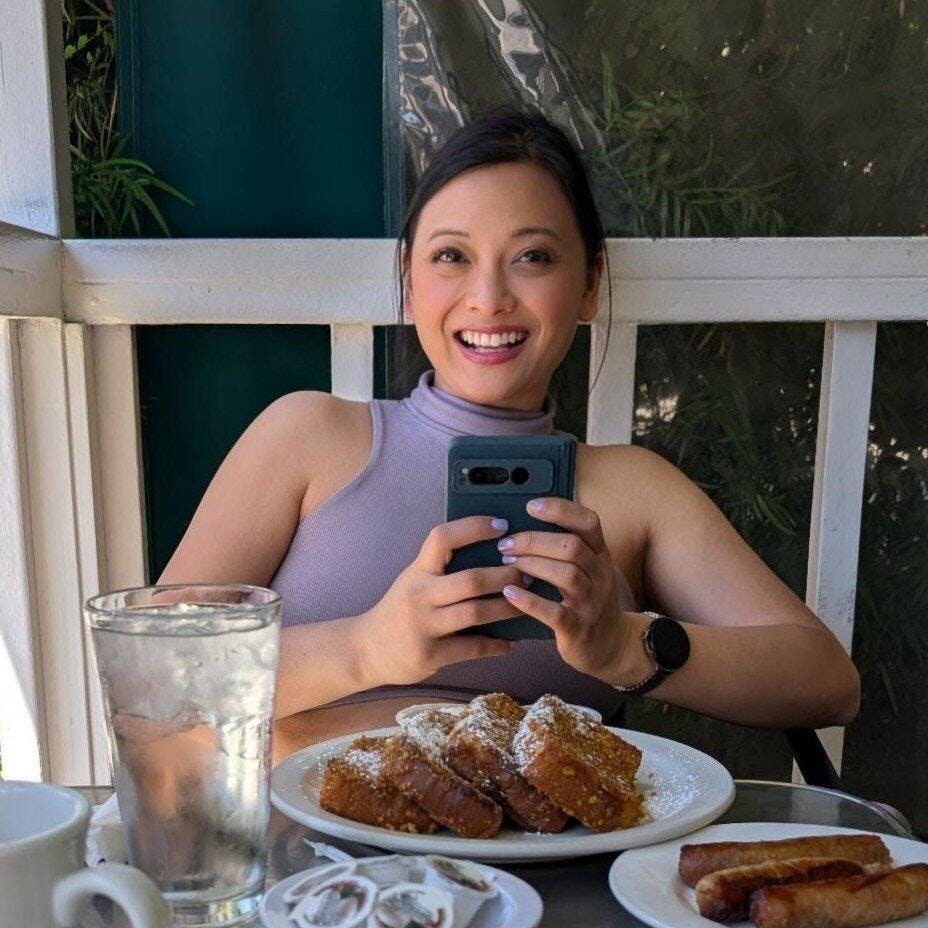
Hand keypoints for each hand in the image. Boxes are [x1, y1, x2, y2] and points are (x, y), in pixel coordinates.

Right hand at [354, 516, 527, 687]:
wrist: (366, 649)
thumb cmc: (400, 610)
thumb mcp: (414, 581)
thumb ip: (442, 569)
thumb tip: (493, 554)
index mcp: (417, 571)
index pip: (442, 538)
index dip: (473, 527)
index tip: (502, 525)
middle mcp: (419, 595)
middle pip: (470, 579)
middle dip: (505, 575)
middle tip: (528, 573)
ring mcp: (424, 626)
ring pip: (476, 613)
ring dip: (507, 608)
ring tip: (527, 603)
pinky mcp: (430, 655)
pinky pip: (471, 647)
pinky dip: (495, 645)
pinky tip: (510, 643)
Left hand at [499, 498, 634, 681]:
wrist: (611, 646)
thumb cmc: (587, 601)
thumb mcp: (585, 570)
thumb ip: (563, 549)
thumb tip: (521, 522)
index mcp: (600, 555)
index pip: (588, 522)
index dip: (560, 510)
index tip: (530, 505)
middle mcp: (600, 575)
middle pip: (572, 546)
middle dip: (534, 540)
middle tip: (505, 543)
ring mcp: (592, 603)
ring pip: (567, 574)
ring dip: (532, 564)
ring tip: (507, 562)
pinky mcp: (579, 630)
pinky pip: (556, 613)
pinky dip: (530, 601)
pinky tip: (509, 592)